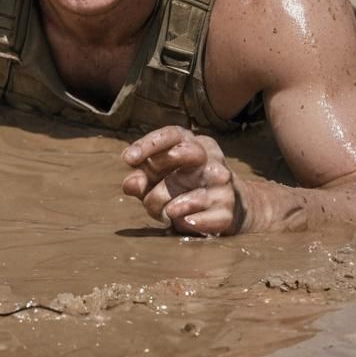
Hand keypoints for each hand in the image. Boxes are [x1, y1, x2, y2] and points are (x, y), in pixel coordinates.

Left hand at [121, 125, 245, 235]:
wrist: (225, 206)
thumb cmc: (182, 187)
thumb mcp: (159, 179)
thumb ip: (143, 179)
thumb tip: (130, 184)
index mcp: (192, 143)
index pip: (173, 134)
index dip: (150, 144)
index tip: (127, 159)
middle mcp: (210, 158)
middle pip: (191, 152)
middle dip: (164, 170)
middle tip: (145, 189)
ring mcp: (222, 184)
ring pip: (194, 194)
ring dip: (169, 206)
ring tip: (162, 212)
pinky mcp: (227, 210)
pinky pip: (206, 218)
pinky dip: (190, 221)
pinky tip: (183, 222)